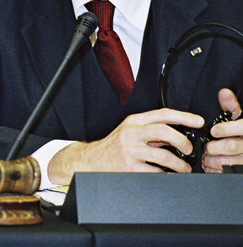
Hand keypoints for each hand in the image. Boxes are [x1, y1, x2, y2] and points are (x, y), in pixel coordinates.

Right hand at [48, 108, 203, 184]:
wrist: (90, 161)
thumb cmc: (113, 147)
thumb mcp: (129, 132)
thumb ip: (150, 131)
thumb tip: (178, 134)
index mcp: (133, 122)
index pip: (162, 114)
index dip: (184, 116)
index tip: (198, 121)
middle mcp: (131, 133)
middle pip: (164, 132)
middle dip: (183, 142)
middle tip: (189, 150)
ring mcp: (130, 151)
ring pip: (164, 156)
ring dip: (180, 165)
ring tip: (183, 168)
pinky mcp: (129, 167)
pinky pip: (156, 172)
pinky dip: (165, 174)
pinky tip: (165, 174)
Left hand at [202, 88, 242, 172]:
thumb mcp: (241, 118)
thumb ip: (232, 107)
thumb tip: (223, 93)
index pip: (242, 128)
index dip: (226, 129)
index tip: (214, 131)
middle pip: (232, 146)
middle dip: (214, 147)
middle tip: (205, 147)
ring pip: (229, 161)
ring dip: (213, 160)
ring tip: (205, 157)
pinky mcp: (242, 169)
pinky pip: (229, 172)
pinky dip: (217, 171)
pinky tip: (211, 167)